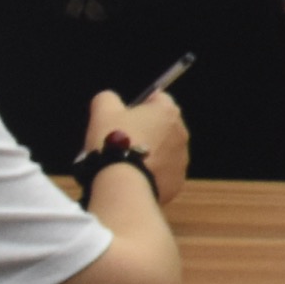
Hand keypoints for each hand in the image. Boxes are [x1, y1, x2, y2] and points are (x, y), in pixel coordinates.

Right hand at [82, 88, 189, 202]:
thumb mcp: (103, 112)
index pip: (158, 99)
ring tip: (125, 163)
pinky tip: (133, 178)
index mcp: (167, 112)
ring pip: (163, 152)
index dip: (140, 105)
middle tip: (121, 142)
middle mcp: (181, 133)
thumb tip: (110, 100)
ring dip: (149, 154)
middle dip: (144, 131)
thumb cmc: (113, 143)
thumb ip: (108, 99)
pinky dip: (150, 174)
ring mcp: (181, 159)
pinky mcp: (177, 181)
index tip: (124, 116)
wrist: (123, 184)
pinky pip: (162, 174)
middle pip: (161, 127)